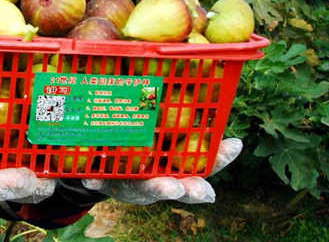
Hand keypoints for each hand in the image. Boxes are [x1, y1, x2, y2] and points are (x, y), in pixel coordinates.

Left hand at [80, 138, 242, 204]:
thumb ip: (196, 140)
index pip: (202, 167)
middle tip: (188, 185)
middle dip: (184, 187)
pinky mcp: (106, 181)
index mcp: (175, 171)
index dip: (218, 159)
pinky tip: (92, 177)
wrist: (108, 172)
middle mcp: (156, 181)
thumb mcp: (171, 146)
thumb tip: (235, 140)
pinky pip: (100, 180)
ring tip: (164, 185)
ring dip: (153, 187)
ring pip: (142, 187)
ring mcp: (131, 183)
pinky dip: (97, 180)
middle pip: (174, 186)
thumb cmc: (148, 160)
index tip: (234, 146)